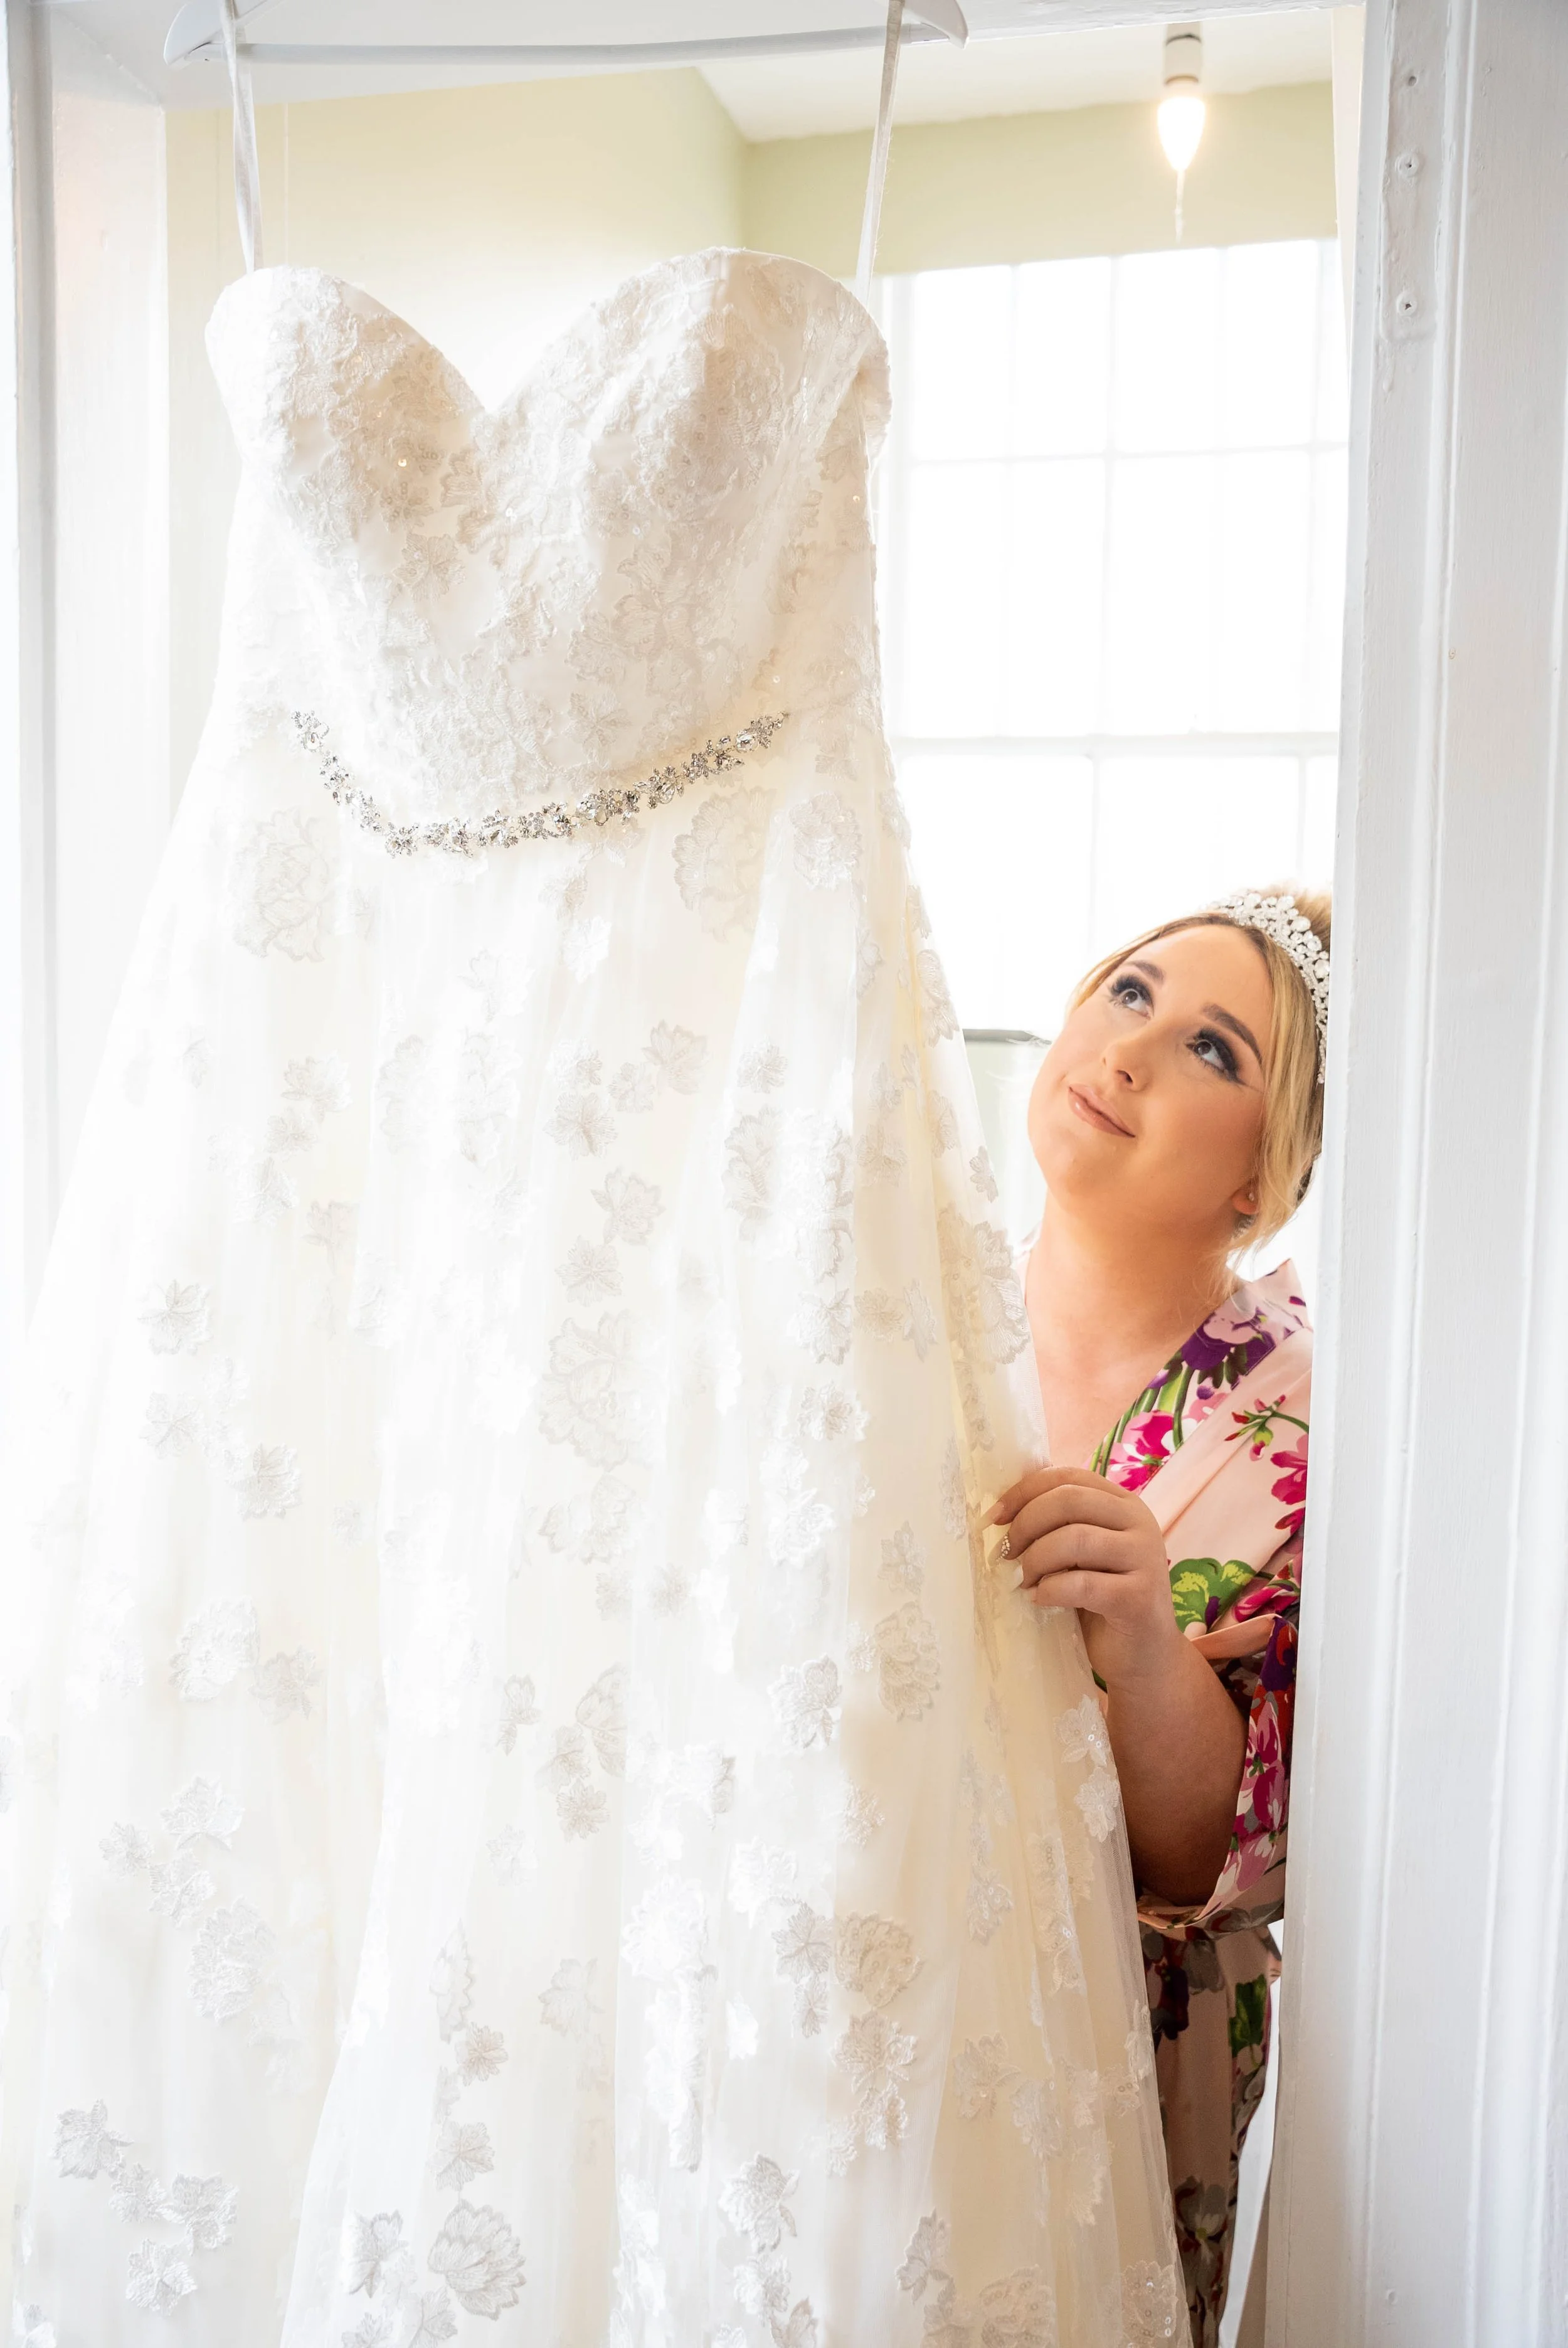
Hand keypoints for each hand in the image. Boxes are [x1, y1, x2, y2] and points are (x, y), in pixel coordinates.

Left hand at [990, 1466, 1183, 1690]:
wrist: (1143, 1656)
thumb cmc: (1102, 1602)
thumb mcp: (1079, 1556)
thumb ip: (1057, 1528)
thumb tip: (1001, 1513)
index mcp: (1123, 1504)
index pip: (1068, 1477)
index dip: (1025, 1491)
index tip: (993, 1518)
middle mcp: (1140, 1522)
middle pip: (1069, 1501)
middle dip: (1025, 1524)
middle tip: (1004, 1554)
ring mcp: (1145, 1558)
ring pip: (1075, 1538)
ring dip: (1036, 1560)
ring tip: (1022, 1581)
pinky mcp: (1140, 1597)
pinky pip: (1083, 1584)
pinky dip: (1050, 1590)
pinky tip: (1039, 1600)